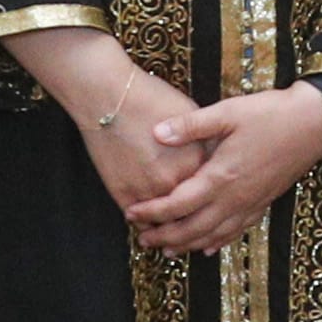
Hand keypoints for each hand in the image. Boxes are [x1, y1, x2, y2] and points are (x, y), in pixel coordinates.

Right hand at [10, 28, 209, 215]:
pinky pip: (141, 220)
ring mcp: (150, 191)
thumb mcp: (191, 115)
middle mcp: (177, 180)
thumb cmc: (149, 99)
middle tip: (193, 216)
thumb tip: (213, 157)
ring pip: (167, 220)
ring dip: (169, 221)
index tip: (209, 196)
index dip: (210, 193)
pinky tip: (148, 219)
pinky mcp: (125, 195)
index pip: (212, 189)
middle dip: (194, 213)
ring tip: (172, 224)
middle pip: (192, 209)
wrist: (108, 96)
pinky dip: (146, 221)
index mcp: (198, 161)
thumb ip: (204, 142)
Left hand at [124, 83, 321, 253]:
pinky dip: (219, 242)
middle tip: (143, 240)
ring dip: (189, 245)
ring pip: (214, 235)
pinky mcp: (264, 202)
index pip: (177, 204)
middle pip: (193, 228)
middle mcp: (235, 197)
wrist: (315, 122)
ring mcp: (251, 203)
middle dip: (165, 237)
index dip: (152, 212)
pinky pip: (237, 231)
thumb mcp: (228, 112)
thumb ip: (191, 125)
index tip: (131, 214)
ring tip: (168, 251)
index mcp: (221, 176)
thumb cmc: (271, 114)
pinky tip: (209, 247)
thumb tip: (157, 132)